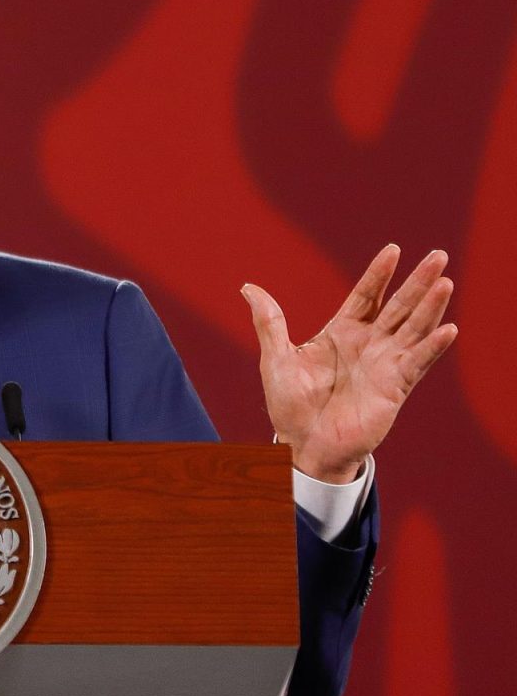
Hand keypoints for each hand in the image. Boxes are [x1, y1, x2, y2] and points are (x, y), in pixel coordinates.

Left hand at [242, 246, 456, 483]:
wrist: (303, 446)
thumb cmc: (290, 405)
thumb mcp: (275, 359)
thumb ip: (269, 322)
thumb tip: (247, 287)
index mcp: (341, 333)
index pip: (365, 296)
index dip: (378, 274)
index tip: (393, 250)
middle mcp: (368, 344)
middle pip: (397, 306)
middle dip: (417, 281)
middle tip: (438, 255)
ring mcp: (384, 364)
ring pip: (413, 328)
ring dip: (430, 307)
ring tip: (445, 282)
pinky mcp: (394, 387)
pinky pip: (417, 362)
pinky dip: (432, 346)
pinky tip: (448, 329)